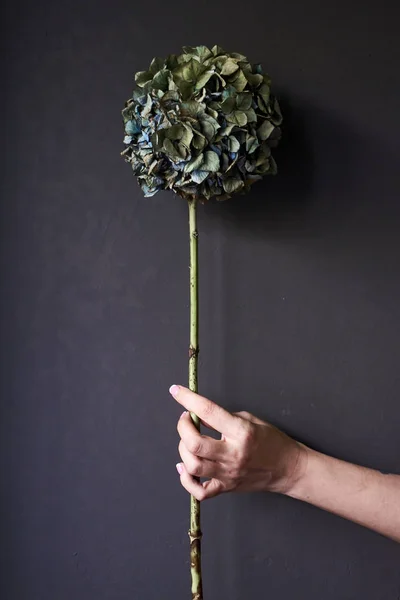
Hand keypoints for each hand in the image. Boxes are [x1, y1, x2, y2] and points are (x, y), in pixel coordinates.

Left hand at [170, 384, 306, 500]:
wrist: (288, 468)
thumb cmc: (271, 441)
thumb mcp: (250, 419)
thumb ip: (223, 418)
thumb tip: (198, 416)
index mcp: (241, 432)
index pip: (208, 412)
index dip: (188, 399)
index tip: (176, 391)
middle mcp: (233, 454)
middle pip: (195, 443)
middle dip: (183, 426)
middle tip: (186, 419)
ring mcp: (228, 474)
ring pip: (193, 466)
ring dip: (183, 449)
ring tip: (188, 440)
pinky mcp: (226, 487)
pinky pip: (199, 491)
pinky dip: (186, 479)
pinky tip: (184, 466)